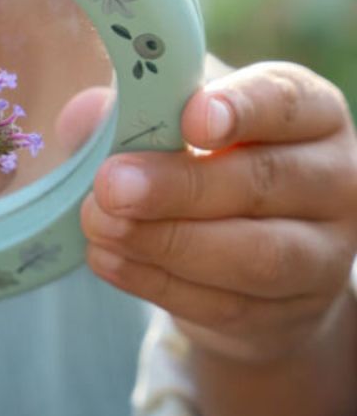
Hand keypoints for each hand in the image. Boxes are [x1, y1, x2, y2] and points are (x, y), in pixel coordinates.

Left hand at [82, 61, 356, 363]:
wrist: (247, 248)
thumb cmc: (205, 156)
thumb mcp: (175, 116)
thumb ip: (131, 108)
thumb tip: (83, 116)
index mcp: (310, 112)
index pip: (285, 102)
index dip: (241, 109)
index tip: (189, 118)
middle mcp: (332, 180)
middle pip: (264, 181)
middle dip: (180, 186)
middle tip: (111, 184)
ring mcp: (322, 253)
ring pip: (254, 255)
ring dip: (166, 241)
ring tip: (100, 223)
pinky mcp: (288, 312)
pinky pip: (225, 303)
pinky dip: (156, 281)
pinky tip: (107, 258)